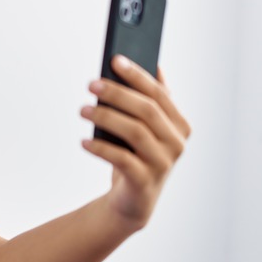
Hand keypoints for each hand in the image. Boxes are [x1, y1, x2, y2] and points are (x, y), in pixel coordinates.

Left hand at [81, 55, 190, 228]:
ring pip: (135, 132)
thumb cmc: (136, 156)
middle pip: (146, 110)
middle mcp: (176, 143)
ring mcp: (162, 163)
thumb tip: (153, 66)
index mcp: (179, 125)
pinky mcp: (144, 181)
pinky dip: (100, 149)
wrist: (132, 201)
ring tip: (82, 109)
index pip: (159, 94)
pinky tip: (83, 142)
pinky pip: (121, 160)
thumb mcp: (145, 128)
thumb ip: (151, 101)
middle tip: (91, 83)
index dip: (137, 75)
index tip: (115, 60)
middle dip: (118, 93)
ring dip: (106, 117)